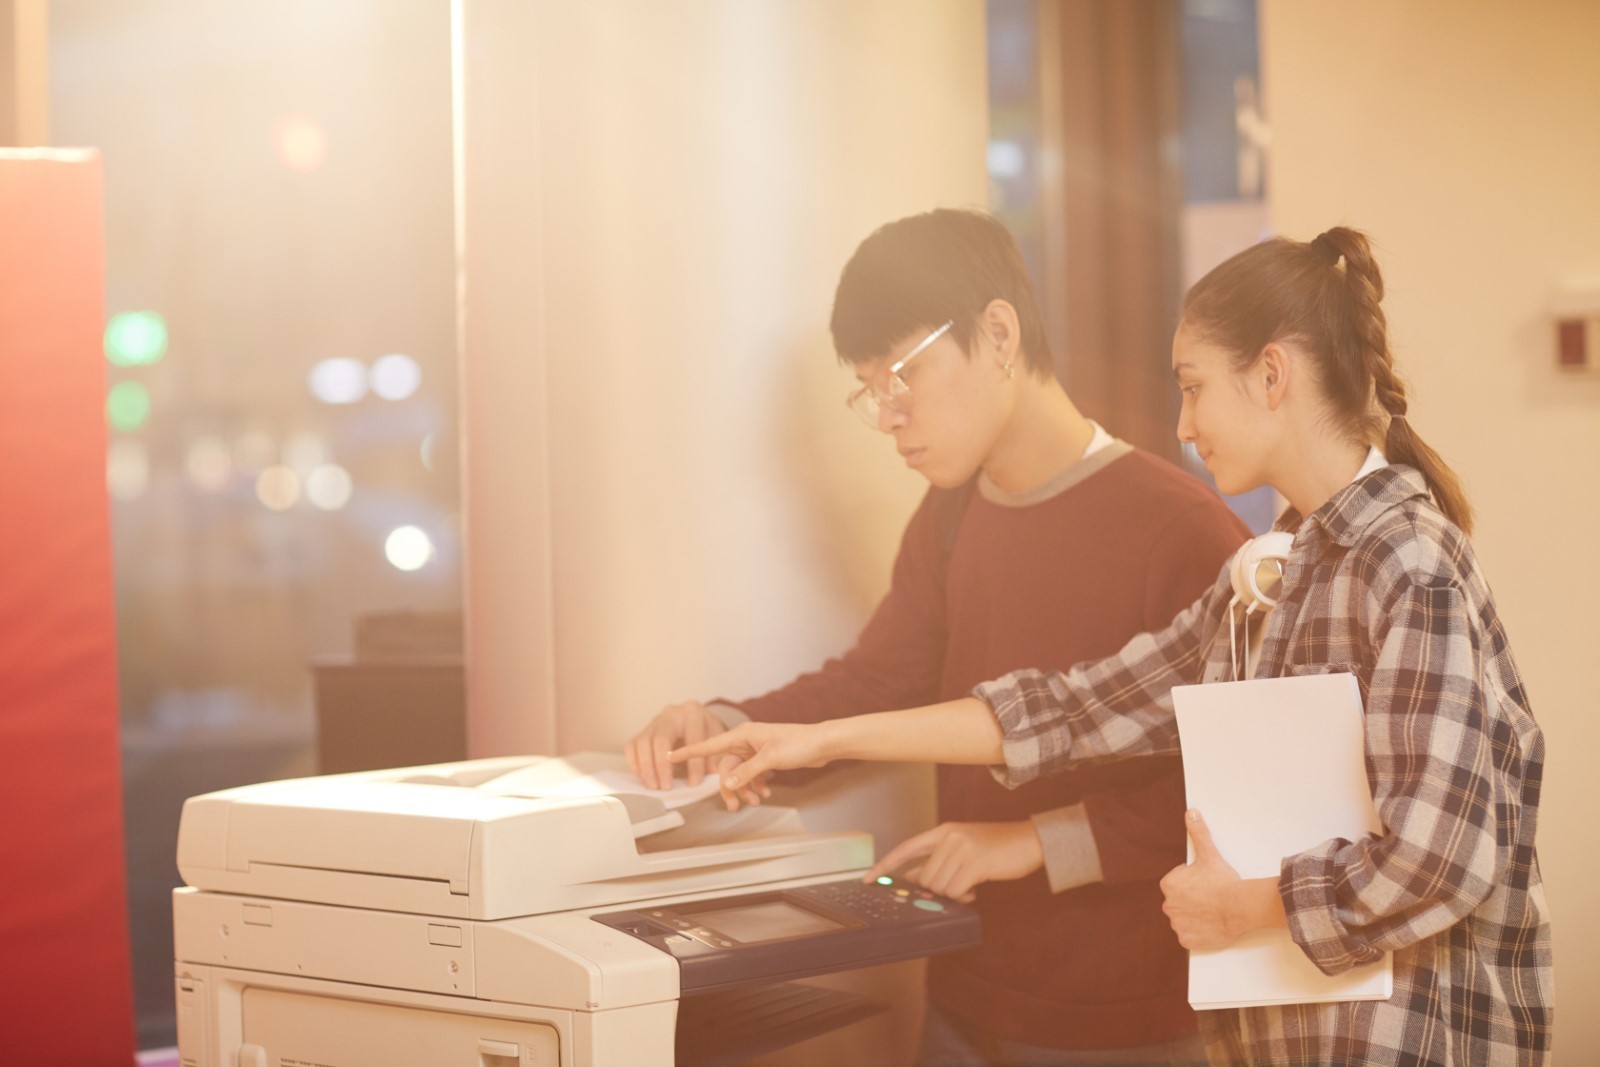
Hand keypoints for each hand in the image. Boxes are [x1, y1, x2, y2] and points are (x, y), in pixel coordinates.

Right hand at [625, 701, 727, 789]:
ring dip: (647, 767)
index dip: (693, 763)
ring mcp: (655, 721)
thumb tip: (711, 774)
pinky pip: (632, 746)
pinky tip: (644, 778)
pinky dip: (635, 763)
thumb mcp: (719, 741)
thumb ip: (716, 756)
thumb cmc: (708, 734)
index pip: (692, 738)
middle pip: (661, 738)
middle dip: (662, 765)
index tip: (693, 783)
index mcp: (693, 712)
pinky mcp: (643, 731)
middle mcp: (671, 713)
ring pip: (643, 742)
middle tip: (666, 787)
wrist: (697, 722)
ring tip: (653, 786)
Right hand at [670, 720, 833, 810]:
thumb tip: (727, 783)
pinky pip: (752, 775)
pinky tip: (765, 792)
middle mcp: (746, 741)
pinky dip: (756, 785)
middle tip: (732, 806)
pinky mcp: (765, 758)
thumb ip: (747, 772)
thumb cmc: (799, 743)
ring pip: (740, 774)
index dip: (688, 752)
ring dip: (745, 789)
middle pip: (726, 768)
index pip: (709, 745)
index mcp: (742, 735)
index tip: (669, 755)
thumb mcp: (771, 758)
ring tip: (756, 801)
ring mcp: (755, 750)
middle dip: (730, 787)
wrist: (823, 743)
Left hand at [864, 821, 1044, 902]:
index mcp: (943, 830)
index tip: (867, 878)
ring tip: (970, 885)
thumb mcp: (963, 845)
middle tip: (958, 887)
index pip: (906, 848)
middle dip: (937, 889)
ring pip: (939, 887)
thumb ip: (939, 859)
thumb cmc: (997, 846)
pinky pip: (956, 891)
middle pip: (924, 877)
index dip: (885, 865)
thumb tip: (914, 879)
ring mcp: (961, 849)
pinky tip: (976, 889)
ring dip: (953, 893)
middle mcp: (949, 837)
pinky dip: (964, 896)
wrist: (1029, 840)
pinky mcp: (975, 863)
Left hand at [1160, 809, 1280, 950]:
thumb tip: (1191, 813)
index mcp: (1169, 885)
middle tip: (1210, 898)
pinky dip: (1198, 934)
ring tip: (1212, 912)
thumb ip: (1197, 832)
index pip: (1177, 883)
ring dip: (1194, 917)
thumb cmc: (1223, 881)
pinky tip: (1210, 926)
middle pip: (1179, 902)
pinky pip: (1189, 937)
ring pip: (1184, 919)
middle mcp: (1168, 905)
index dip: (1193, 883)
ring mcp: (1177, 924)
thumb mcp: (1208, 853)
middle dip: (1192, 900)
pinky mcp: (1187, 940)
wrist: (1239, 906)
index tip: (1205, 884)